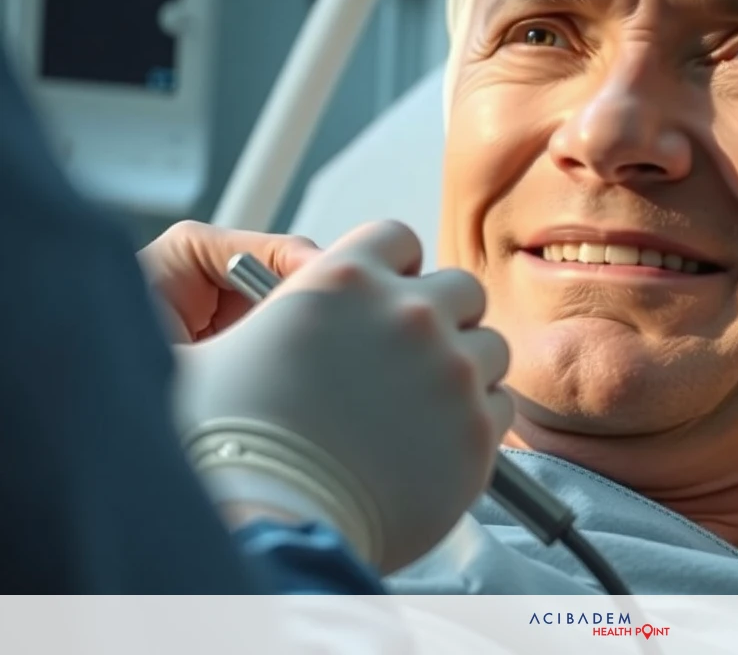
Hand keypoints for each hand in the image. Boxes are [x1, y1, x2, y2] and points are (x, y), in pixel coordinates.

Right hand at [174, 220, 514, 572]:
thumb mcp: (214, 354)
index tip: (387, 301)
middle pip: (461, 288)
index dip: (395, 269)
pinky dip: (476, 421)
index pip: (398, 238)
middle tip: (414, 358)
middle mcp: (407, 312)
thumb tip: (249, 310)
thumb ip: (254, 317)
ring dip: (465, 369)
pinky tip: (437, 443)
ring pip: (490, 347)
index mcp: (344, 278)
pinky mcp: (478, 427)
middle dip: (444, 316)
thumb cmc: (229, 447)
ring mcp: (450, 368)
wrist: (267, 523)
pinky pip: (500, 406)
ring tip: (427, 406)